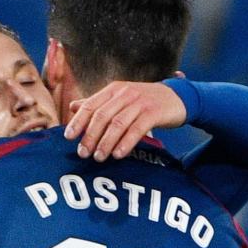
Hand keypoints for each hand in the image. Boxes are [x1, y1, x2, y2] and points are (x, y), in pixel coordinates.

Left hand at [64, 80, 187, 159]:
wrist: (178, 97)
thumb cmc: (146, 101)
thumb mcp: (121, 98)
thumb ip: (99, 102)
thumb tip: (73, 107)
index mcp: (113, 89)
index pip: (91, 105)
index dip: (78, 121)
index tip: (69, 137)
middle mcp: (125, 93)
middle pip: (102, 116)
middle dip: (90, 136)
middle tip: (83, 153)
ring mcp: (140, 103)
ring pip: (117, 124)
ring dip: (106, 142)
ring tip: (99, 157)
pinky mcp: (154, 113)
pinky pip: (136, 129)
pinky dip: (125, 143)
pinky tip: (118, 154)